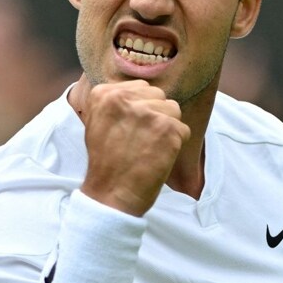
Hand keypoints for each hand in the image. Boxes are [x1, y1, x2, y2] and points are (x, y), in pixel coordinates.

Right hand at [80, 80, 190, 216]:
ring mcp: (147, 112)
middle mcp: (124, 98)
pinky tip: (157, 158)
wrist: (110, 195)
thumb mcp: (97, 122)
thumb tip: (145, 90)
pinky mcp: (167, 129)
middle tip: (140, 141)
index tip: (129, 130)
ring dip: (167, 130)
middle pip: (159, 96)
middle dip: (155, 116)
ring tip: (149, 149)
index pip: (141, 87)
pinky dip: (175, 146)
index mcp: (104, 93)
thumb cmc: (106, 163)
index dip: (141, 110)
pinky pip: (184, 130)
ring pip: (173, 110)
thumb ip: (118, 102)